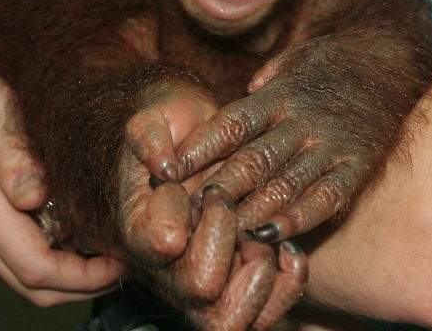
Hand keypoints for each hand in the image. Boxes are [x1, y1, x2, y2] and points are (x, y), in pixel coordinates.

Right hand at [0, 20, 130, 304]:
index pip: (34, 267)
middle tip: (125, 262)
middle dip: (82, 284)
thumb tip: (35, 196)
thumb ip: (13, 151)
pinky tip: (74, 228)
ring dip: (66, 272)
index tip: (122, 262)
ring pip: (19, 272)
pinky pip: (9, 253)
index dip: (83, 276)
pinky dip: (46, 254)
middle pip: (30, 284)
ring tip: (108, 247)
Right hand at [119, 84, 307, 328]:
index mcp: (141, 231)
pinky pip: (266, 316)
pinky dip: (287, 284)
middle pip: (199, 290)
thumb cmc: (175, 131)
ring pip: (228, 322)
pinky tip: (290, 248)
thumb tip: (167, 170)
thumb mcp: (153, 121)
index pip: (158, 246)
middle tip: (227, 203)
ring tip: (260, 235)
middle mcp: (169, 270)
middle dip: (225, 238)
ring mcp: (207, 284)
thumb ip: (150, 139)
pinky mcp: (243, 289)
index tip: (192, 186)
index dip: (183, 216)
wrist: (202, 143)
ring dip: (257, 272)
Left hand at [177, 42, 384, 242]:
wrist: (398, 57)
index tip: (167, 171)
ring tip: (220, 234)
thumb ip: (268, 76)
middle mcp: (302, 121)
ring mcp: (331, 145)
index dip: (197, 149)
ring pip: (283, 185)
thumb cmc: (338, 61)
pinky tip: (271, 235)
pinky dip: (297, 219)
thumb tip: (243, 90)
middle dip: (216, 190)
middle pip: (252, 161)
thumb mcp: (298, 57)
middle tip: (184, 215)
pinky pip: (325, 197)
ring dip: (249, 212)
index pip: (230, 124)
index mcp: (280, 95)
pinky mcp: (358, 165)